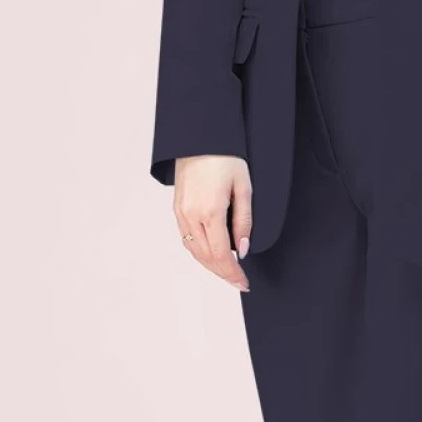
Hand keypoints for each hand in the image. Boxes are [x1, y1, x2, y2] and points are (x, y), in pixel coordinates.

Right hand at [173, 154, 251, 289]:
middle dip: (223, 273)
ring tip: (227, 271)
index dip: (233, 273)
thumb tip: (243, 250)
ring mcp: (181, 212)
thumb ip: (244, 221)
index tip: (244, 284)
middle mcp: (191, 215)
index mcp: (210, 212)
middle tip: (238, 282)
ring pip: (195, 250)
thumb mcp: (244, 188)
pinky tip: (211, 254)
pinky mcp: (177, 208)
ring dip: (211, 265)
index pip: (222, 255)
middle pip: (207, 257)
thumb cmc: (226, 157)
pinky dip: (199, 251)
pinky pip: (187, 238)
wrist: (201, 137)